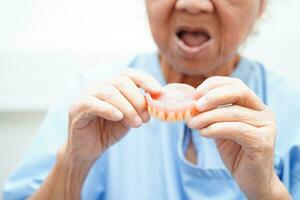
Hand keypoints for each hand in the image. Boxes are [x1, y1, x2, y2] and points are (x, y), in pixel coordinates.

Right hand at [66, 68, 160, 165]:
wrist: (88, 150)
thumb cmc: (108, 131)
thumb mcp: (128, 118)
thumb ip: (138, 108)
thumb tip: (154, 100)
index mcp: (111, 85)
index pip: (129, 74)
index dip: (145, 80)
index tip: (158, 91)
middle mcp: (98, 86)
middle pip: (121, 82)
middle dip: (138, 99)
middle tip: (146, 118)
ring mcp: (86, 95)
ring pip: (109, 92)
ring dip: (127, 108)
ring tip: (136, 123)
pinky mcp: (77, 108)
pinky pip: (93, 104)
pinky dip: (108, 109)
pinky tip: (118, 117)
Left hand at [187, 76, 289, 199]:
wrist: (251, 180)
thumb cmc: (235, 153)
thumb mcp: (220, 128)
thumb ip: (211, 115)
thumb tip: (190, 104)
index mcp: (254, 106)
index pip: (235, 84)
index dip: (214, 85)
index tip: (195, 93)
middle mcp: (263, 112)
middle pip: (239, 91)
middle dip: (213, 96)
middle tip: (195, 106)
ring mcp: (266, 126)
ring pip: (234, 113)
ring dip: (208, 117)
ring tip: (192, 124)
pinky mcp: (263, 141)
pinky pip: (236, 129)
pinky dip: (216, 129)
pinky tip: (204, 133)